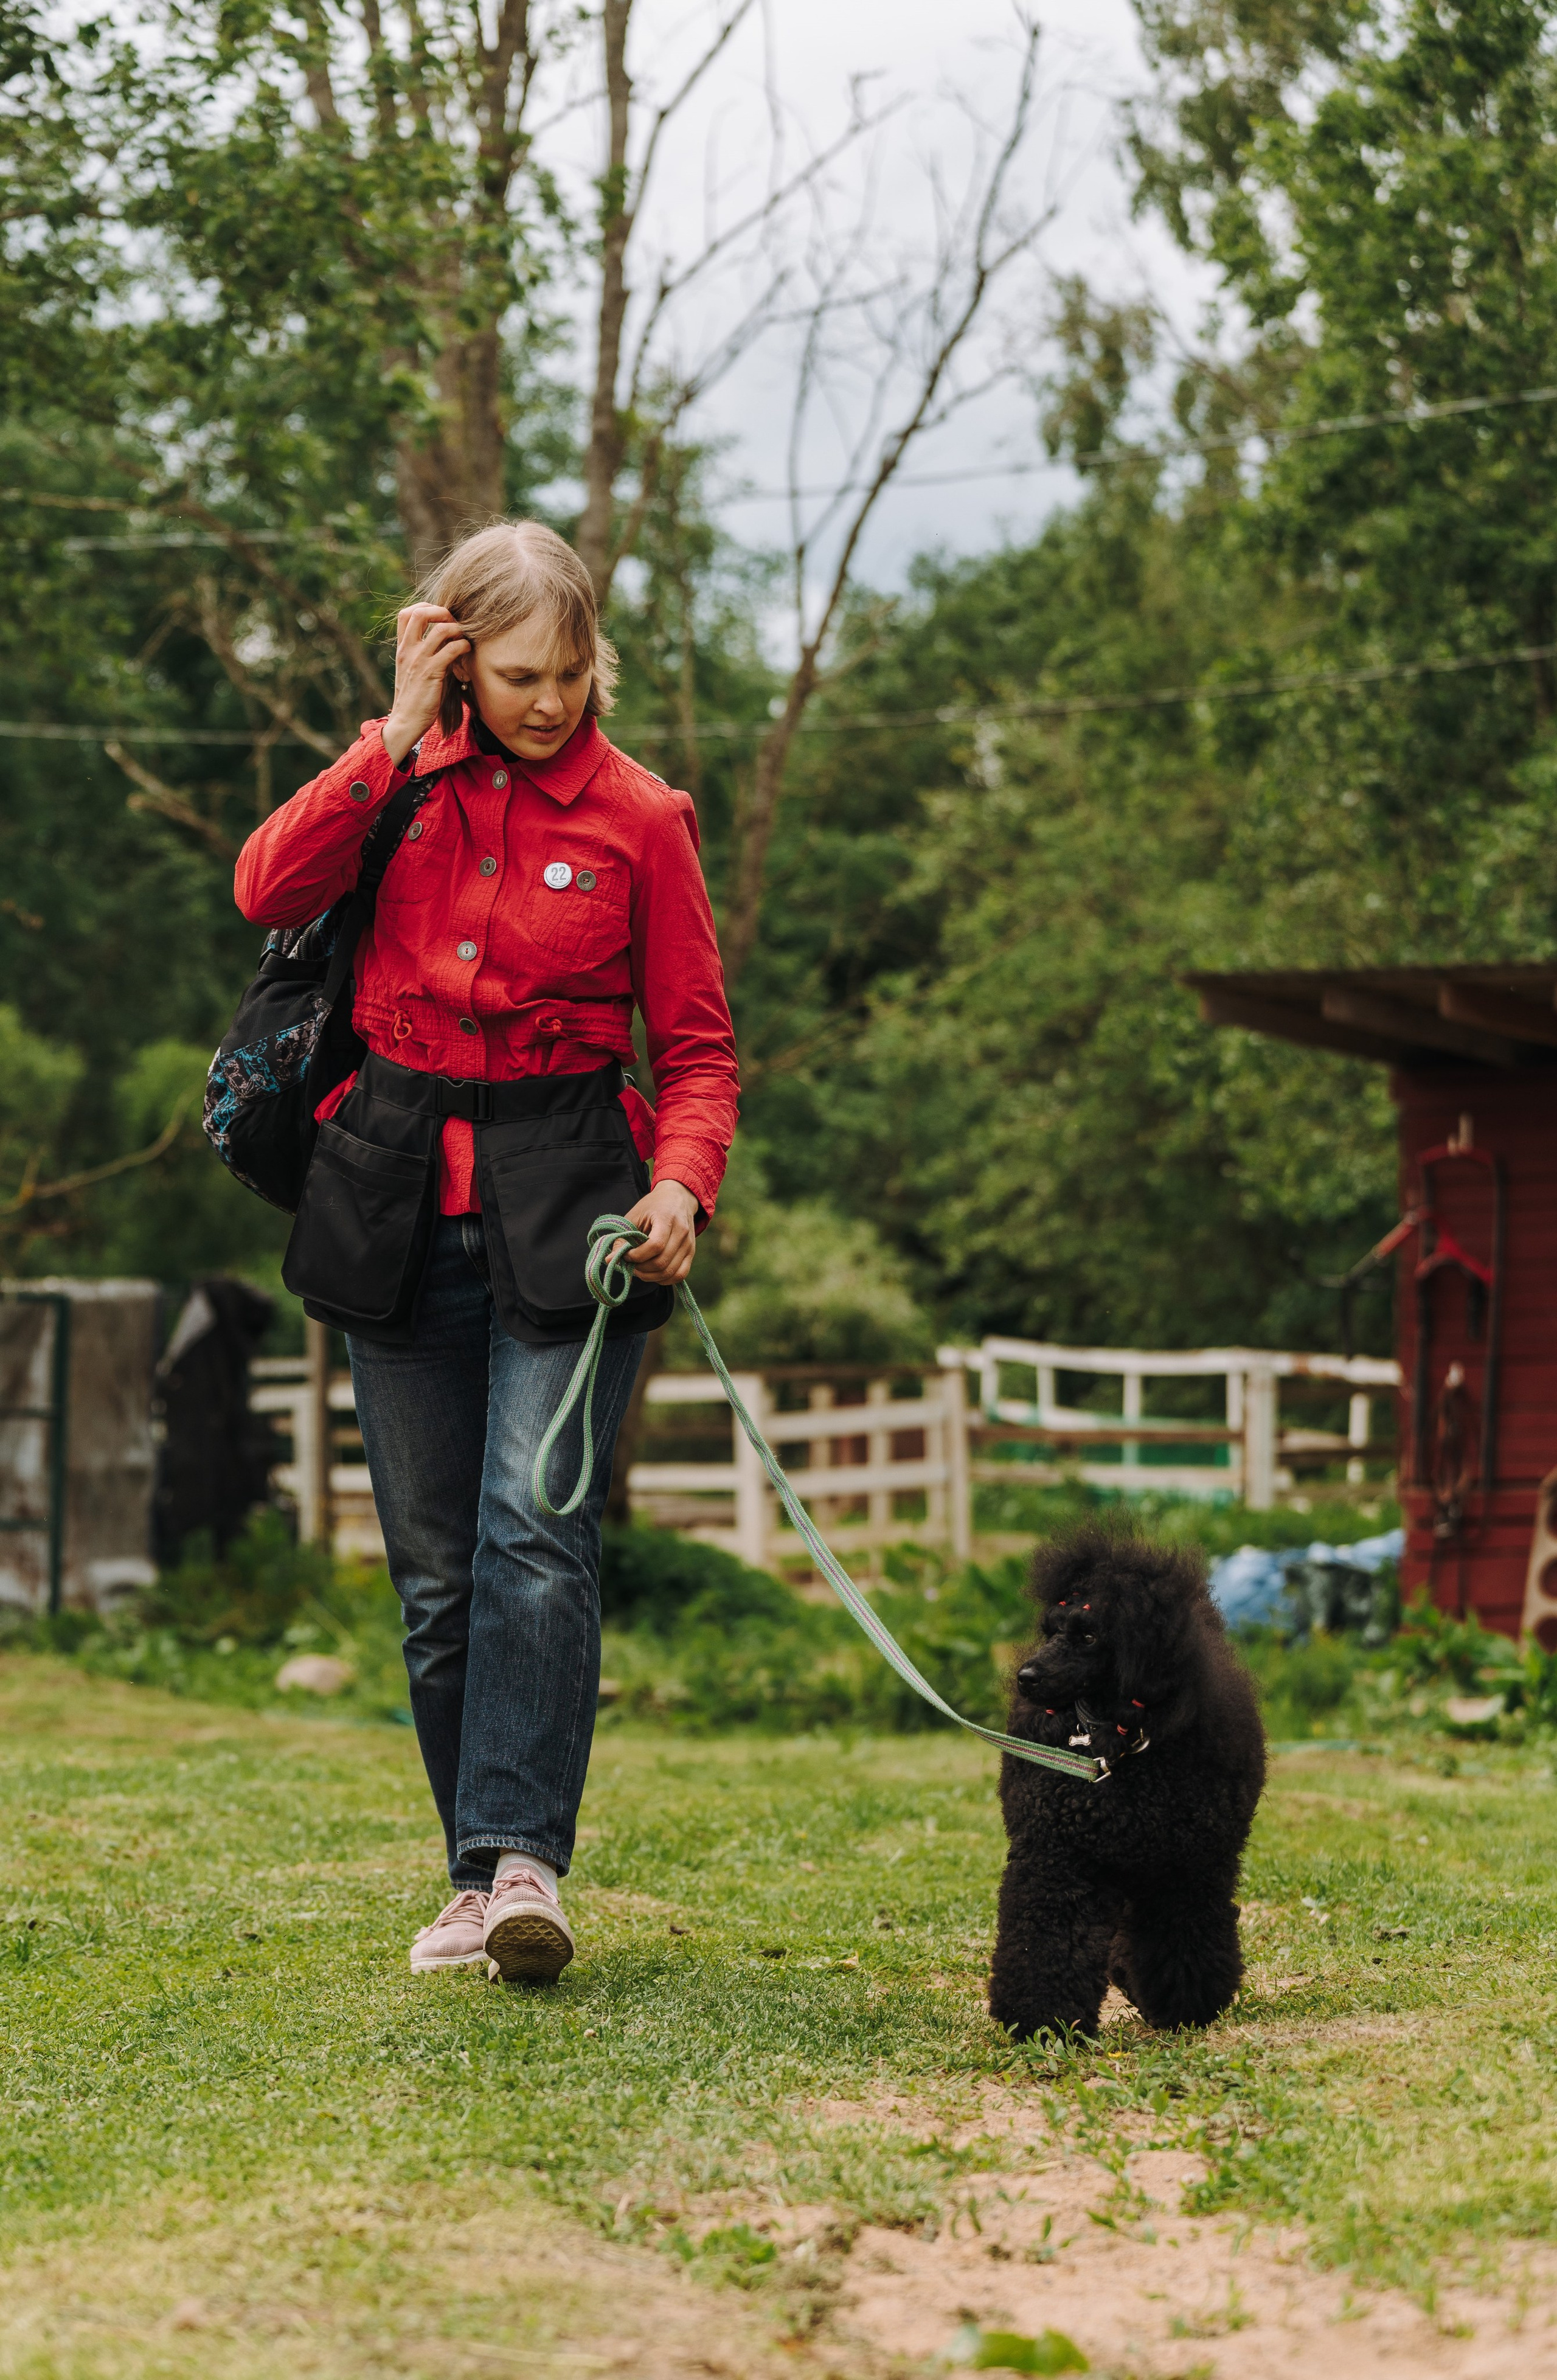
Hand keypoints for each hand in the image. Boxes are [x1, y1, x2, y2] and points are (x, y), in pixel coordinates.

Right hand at [382, 604, 470, 764]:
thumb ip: (422, 653)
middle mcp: (408, 650)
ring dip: (457, 629)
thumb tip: (444, 641)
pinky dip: (463, 646)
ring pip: (440, 629)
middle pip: (420, 613)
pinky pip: (451, 650)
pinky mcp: (431, 673)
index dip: (425, 607)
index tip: (440, 615)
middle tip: (454, 622)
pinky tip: (466, 651)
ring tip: (464, 637)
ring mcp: (419, 661)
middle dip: (442, 611)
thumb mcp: (412, 670)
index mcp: (402, 648)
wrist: (406, 722)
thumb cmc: (414, 698)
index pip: (406, 614)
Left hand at [619, 1179, 698, 1285]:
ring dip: (651, 1276)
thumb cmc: (653, 1206)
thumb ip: (622, 1239)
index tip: (626, 1255)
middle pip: (662, 1262)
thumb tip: (609, 1260)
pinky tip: (652, 1273)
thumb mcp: (634, 1216)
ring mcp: (689, 1245)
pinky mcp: (691, 1253)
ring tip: (640, 1269)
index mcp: (667, 1218)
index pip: (655, 1245)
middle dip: (641, 1269)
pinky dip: (664, 1279)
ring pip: (670, 1272)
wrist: (677, 1198)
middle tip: (631, 1264)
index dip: (637, 1256)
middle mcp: (682, 1232)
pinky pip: (680, 1275)